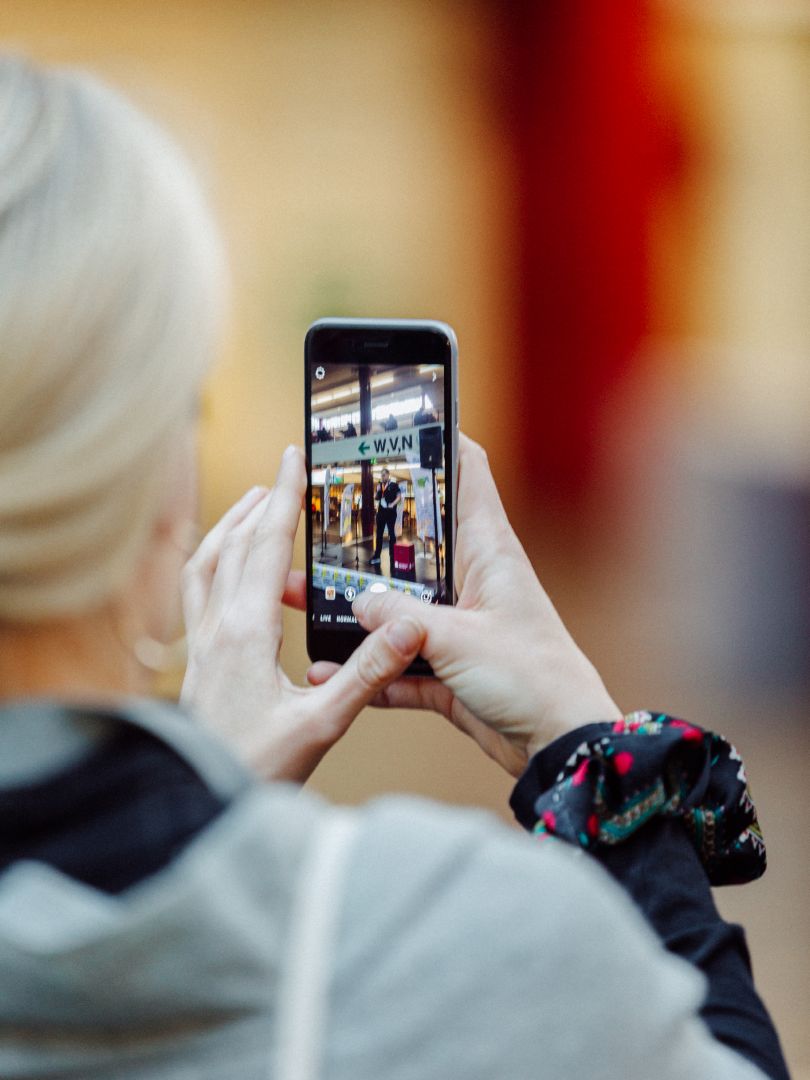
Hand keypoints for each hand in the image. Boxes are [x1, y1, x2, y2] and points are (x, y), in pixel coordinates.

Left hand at [180, 447, 424, 782]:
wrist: (200, 802)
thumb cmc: (258, 768)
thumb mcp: (322, 724)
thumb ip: (368, 673)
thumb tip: (408, 627)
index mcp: (247, 632)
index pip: (265, 547)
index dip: (283, 499)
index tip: (293, 459)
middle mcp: (218, 628)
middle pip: (235, 545)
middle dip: (261, 501)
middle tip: (283, 471)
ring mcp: (202, 643)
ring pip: (207, 563)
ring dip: (230, 526)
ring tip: (253, 504)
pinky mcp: (198, 660)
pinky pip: (197, 591)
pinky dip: (211, 560)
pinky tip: (225, 568)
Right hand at [307, 435, 620, 777]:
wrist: (561, 745)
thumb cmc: (532, 677)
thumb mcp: (458, 639)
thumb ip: (402, 619)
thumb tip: (357, 603)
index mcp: (489, 551)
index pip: (467, 472)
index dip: (437, 439)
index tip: (396, 421)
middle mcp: (473, 579)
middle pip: (414, 542)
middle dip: (367, 535)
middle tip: (319, 523)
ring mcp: (460, 624)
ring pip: (399, 606)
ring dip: (356, 610)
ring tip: (302, 598)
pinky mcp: (451, 668)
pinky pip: (400, 662)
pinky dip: (370, 669)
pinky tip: (329, 670)